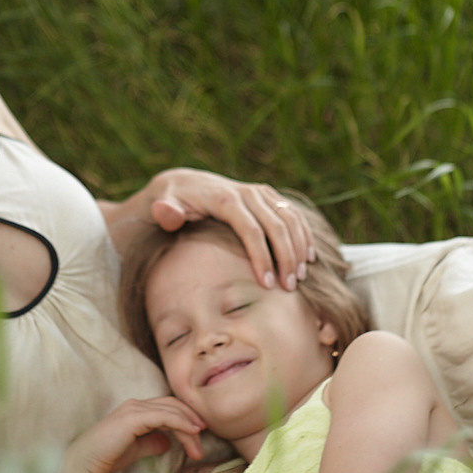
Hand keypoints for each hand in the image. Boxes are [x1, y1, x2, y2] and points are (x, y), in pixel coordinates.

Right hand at [64, 396, 207, 472]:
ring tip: (198, 446)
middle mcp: (136, 404)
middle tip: (202, 442)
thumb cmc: (106, 458)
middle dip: (192, 422)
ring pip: (172, 411)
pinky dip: (182, 424)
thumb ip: (152, 443)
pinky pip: (165, 417)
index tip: (199, 436)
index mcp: (136, 410)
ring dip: (189, 427)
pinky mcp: (134, 418)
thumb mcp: (136, 450)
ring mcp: (134, 409)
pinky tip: (192, 433)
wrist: (85, 463)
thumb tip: (167, 442)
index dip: (186, 419)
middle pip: (173, 407)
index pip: (168, 408)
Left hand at [143, 169, 314, 290]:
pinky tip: (308, 257)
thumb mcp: (164, 205)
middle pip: (277, 226)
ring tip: (300, 278)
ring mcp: (260, 192)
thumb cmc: (173, 202)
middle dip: (286, 259)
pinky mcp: (268, 195)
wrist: (185, 183)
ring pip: (290, 219)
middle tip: (289, 288)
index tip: (268, 285)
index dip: (262, 257)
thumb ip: (165, 211)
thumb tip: (165, 212)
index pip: (252, 230)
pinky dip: (304, 234)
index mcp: (225, 199)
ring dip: (299, 248)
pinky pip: (293, 213)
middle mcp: (247, 192)